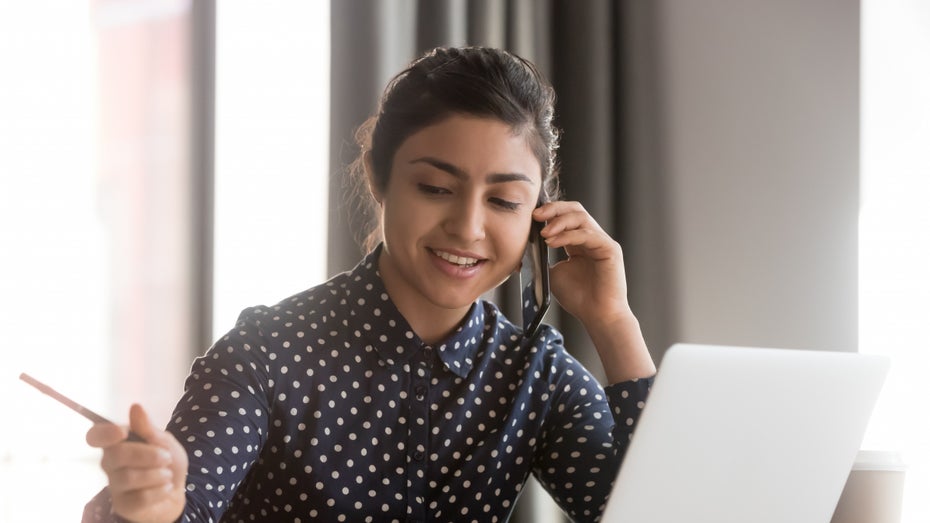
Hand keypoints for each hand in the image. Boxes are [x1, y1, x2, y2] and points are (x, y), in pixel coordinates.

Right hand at [86, 404, 187, 522]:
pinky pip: (139, 497)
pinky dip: (160, 491)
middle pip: (117, 455)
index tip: (122, 432)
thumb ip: (149, 428)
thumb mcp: (165, 442)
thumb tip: (135, 407)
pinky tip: (165, 488)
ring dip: (158, 474)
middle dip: (148, 455)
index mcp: (117, 443)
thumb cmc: (167, 463)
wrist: (177, 491)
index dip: (104, 433)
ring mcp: (114, 485)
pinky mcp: (123, 504)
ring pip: (129, 477)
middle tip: (167, 458)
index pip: (95, 436)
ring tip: (167, 475)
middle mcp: (110, 463)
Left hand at [533, 201, 654, 381]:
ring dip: (559, 222)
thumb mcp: (553, 273)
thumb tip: (527, 244)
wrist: (597, 316)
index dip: (549, 212)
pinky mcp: (610, 249)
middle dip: (554, 209)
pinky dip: (567, 235)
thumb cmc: (578, 298)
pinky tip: (552, 242)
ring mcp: (602, 242)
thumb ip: (545, 257)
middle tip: (535, 215)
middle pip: (575, 209)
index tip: (530, 216)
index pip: (566, 216)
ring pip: (581, 218)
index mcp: (579, 242)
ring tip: (543, 234)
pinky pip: (587, 234)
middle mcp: (592, 238)